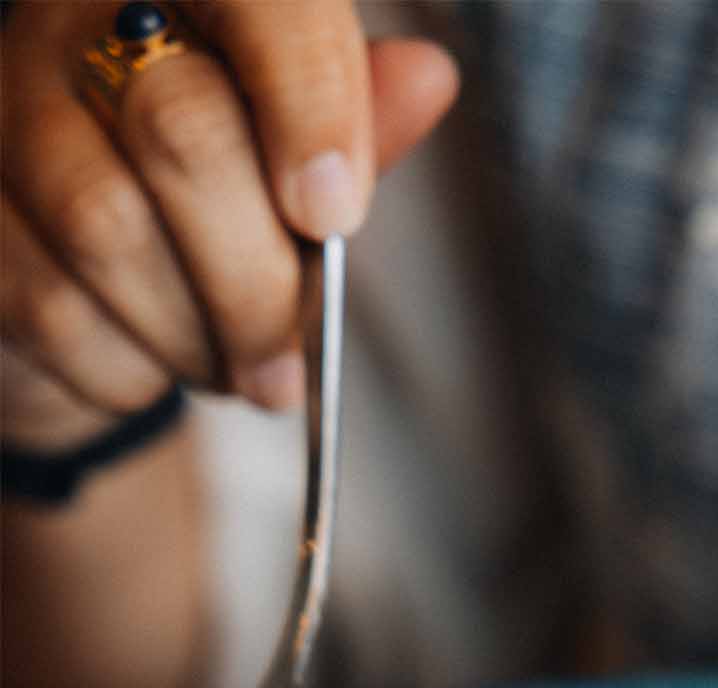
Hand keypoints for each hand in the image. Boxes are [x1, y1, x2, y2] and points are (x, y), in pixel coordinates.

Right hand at [1, 1, 458, 448]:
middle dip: (257, 279)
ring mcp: (7, 113)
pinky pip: (52, 308)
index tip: (334, 216)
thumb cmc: (212, 209)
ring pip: (108, 230)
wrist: (87, 289)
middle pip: (181, 131)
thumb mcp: (300, 162)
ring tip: (234, 372)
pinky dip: (126, 370)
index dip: (309, 104)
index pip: (265, 1)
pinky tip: (153, 368)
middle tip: (288, 360)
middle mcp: (77, 25)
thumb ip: (356, 124)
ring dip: (194, 336)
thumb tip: (426, 78)